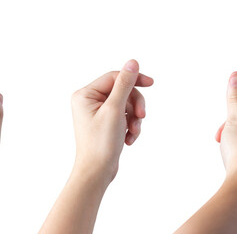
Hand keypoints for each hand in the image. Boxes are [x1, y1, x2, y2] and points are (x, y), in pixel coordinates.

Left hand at [70, 59, 152, 182]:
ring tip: (133, 133)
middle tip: (142, 117)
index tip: (151, 83)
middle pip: (122, 91)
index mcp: (85, 94)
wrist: (96, 172)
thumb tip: (132, 62)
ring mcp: (97, 113)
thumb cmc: (101, 143)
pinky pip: (124, 117)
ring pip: (126, 105)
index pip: (115, 77)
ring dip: (134, 119)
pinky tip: (129, 139)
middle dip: (135, 105)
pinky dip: (130, 127)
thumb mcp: (115, 110)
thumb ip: (125, 84)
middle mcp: (88, 101)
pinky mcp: (105, 124)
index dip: (134, 79)